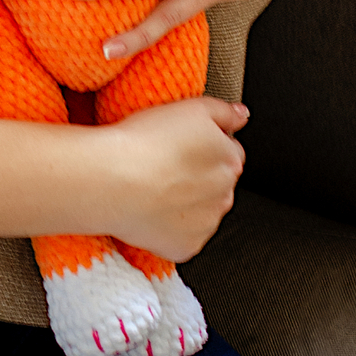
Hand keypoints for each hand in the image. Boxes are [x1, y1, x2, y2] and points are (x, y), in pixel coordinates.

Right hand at [98, 97, 248, 261]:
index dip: (204, 146)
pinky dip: (171, 227)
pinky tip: (151, 210)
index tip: (182, 145)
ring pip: (203, 211)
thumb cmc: (147, 141)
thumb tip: (243, 115)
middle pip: (218, 183)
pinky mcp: (186, 247)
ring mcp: (207, 224)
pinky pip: (184, 237)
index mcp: (230, 159)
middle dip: (200, 176)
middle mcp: (226, 194)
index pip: (229, 151)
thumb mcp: (192, 108)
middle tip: (166, 166)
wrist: (112, 181)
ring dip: (188, 203)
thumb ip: (225, 111)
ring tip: (155, 188)